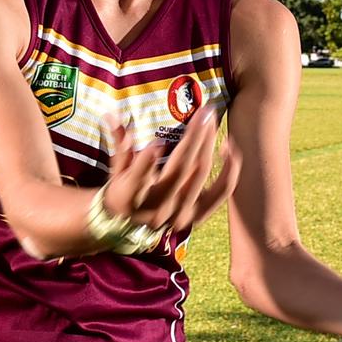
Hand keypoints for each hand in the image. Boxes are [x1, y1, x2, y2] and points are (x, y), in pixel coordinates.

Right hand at [102, 107, 240, 233]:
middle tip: (203, 112)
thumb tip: (112, 115)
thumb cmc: (123, 192)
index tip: (157, 142)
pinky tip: (229, 147)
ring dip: (208, 143)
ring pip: (199, 174)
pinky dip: (229, 170)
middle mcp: (157, 209)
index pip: (137, 179)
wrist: (133, 229)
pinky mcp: (198, 216)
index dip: (147, 162)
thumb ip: (119, 146)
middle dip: (193, 138)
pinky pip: (221, 192)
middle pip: (178, 170)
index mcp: (130, 198)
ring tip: (211, 119)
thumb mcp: (116, 172)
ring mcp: (180, 215)